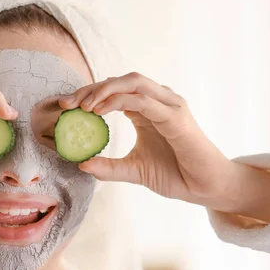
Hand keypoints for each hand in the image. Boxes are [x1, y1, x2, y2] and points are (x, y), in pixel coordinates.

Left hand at [59, 72, 237, 209]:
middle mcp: (158, 102)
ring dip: (104, 90)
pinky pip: (144, 100)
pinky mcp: (176, 116)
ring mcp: (169, 106)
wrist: (204, 188)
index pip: (115, 92)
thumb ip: (109, 166)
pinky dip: (119, 100)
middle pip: (120, 81)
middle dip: (91, 88)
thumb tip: (82, 164)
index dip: (89, 95)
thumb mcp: (134, 170)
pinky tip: (100, 111)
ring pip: (133, 82)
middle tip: (67, 103)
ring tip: (83, 105)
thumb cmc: (175, 175)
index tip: (65, 107)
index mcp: (147, 110)